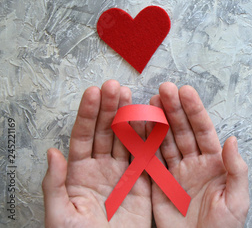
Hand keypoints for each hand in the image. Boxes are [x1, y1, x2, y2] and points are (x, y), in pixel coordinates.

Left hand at [42, 80, 151, 227]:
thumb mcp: (59, 215)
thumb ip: (55, 183)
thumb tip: (52, 153)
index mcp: (78, 173)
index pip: (82, 136)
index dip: (87, 113)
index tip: (93, 93)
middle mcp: (101, 168)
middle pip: (105, 131)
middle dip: (109, 108)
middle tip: (114, 87)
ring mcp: (122, 174)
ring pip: (126, 139)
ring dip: (128, 117)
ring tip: (130, 96)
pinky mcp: (141, 184)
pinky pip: (145, 157)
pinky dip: (148, 138)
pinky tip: (148, 120)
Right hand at [149, 83, 248, 227]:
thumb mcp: (237, 200)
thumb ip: (235, 169)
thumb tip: (232, 140)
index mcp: (214, 164)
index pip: (203, 130)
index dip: (194, 110)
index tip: (185, 92)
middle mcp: (194, 164)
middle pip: (182, 131)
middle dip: (173, 109)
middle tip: (163, 90)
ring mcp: (175, 173)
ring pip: (164, 141)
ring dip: (157, 122)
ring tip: (148, 102)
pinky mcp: (158, 186)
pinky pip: (150, 161)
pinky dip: (142, 144)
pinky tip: (137, 128)